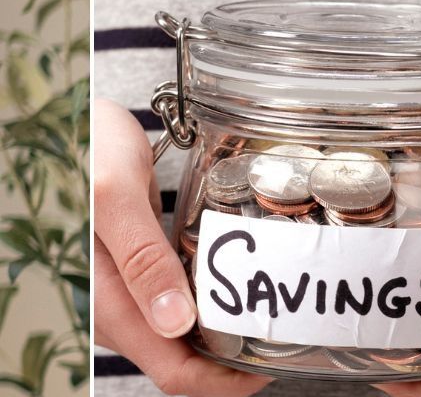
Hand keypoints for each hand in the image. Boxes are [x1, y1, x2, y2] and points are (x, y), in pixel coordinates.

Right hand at [93, 98, 272, 396]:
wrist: (62, 123)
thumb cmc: (85, 148)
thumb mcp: (115, 195)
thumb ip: (142, 259)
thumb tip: (175, 323)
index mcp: (106, 300)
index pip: (172, 372)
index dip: (223, 381)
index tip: (270, 366)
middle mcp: (113, 308)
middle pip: (179, 361)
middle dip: (230, 361)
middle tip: (284, 339)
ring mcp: (122, 294)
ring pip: (177, 338)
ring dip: (221, 336)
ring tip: (269, 315)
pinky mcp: (132, 275)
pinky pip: (173, 307)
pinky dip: (206, 307)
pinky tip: (235, 288)